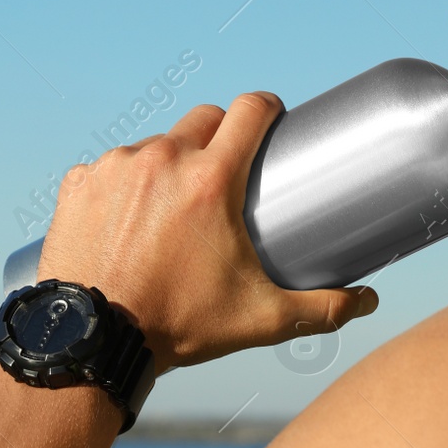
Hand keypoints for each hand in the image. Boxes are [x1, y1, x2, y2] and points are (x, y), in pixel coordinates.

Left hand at [36, 91, 378, 373]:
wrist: (93, 338)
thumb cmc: (176, 326)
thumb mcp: (258, 318)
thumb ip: (320, 309)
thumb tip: (366, 301)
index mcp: (210, 180)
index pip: (250, 110)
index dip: (267, 109)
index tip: (272, 121)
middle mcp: (162, 160)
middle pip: (205, 119)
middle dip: (220, 137)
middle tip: (225, 173)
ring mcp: (116, 167)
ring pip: (156, 143)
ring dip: (169, 162)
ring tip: (174, 204)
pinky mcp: (80, 182)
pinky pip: (112, 167)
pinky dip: (124, 185)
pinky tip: (128, 217)